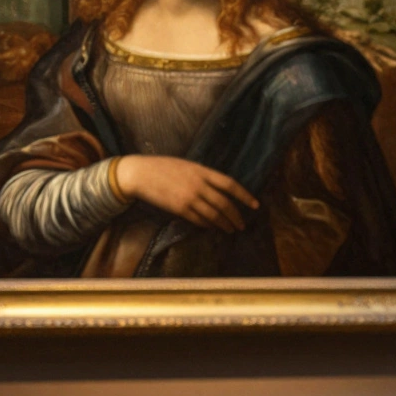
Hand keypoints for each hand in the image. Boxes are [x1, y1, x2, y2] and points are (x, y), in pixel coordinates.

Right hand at [116, 155, 258, 232]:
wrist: (140, 173)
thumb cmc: (163, 167)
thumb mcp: (187, 165)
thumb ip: (203, 176)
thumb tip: (219, 189)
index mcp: (202, 171)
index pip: (230, 184)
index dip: (245, 195)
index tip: (255, 205)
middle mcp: (198, 185)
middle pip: (224, 204)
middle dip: (236, 216)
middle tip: (242, 225)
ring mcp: (189, 198)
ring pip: (214, 215)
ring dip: (225, 224)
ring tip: (231, 230)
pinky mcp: (179, 209)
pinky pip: (199, 220)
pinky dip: (208, 225)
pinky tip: (213, 227)